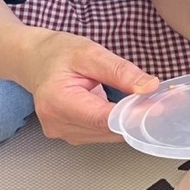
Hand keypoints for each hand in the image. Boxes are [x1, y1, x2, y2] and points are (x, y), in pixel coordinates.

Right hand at [24, 31, 158, 144]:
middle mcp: (57, 124)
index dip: (132, 115)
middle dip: (131, 116)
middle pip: (107, 130)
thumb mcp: (90, 52)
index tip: (155, 108)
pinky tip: (114, 105)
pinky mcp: (70, 136)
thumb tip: (149, 87)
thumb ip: (120, 71)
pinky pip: (101, 133)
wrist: (34, 60)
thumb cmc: (58, 53)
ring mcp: (62, 133)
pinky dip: (114, 122)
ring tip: (128, 97)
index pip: (102, 118)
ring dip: (123, 120)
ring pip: (107, 135)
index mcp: (57, 101)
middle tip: (149, 97)